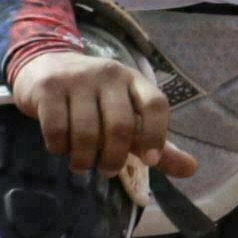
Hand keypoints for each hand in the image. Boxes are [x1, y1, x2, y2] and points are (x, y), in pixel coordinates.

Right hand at [10, 44, 168, 178]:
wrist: (45, 66)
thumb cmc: (94, 99)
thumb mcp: (128, 113)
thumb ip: (155, 142)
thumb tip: (192, 169)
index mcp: (134, 80)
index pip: (156, 104)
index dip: (156, 135)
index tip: (150, 161)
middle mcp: (109, 75)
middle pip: (120, 125)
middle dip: (114, 157)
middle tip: (108, 171)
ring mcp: (78, 80)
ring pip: (87, 132)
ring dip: (85, 159)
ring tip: (82, 165)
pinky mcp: (49, 89)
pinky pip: (57, 130)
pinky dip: (60, 148)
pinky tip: (61, 148)